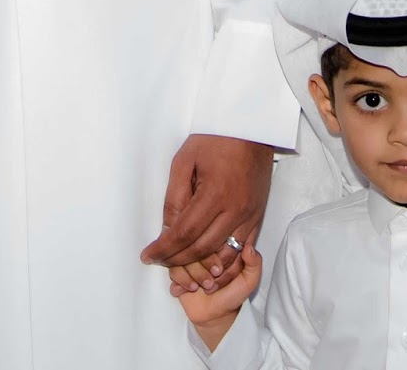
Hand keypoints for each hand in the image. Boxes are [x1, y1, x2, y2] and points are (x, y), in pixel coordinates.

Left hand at [141, 134, 272, 291]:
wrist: (250, 128)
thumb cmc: (215, 138)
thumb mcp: (185, 159)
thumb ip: (175, 196)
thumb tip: (167, 229)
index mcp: (215, 193)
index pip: (184, 233)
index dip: (164, 249)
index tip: (149, 256)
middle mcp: (235, 209)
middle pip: (203, 248)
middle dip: (178, 262)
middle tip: (161, 264)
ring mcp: (250, 215)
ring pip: (224, 255)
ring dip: (203, 270)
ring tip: (184, 278)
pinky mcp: (257, 217)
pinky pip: (241, 250)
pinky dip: (225, 263)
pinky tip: (211, 270)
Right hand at [178, 239, 261, 350]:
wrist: (216, 316)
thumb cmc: (233, 295)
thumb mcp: (249, 281)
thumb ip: (254, 264)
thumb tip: (249, 246)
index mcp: (218, 248)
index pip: (210, 240)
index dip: (212, 257)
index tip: (218, 271)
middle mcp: (202, 251)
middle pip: (192, 249)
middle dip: (200, 270)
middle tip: (209, 284)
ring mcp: (188, 261)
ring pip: (180, 259)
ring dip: (189, 277)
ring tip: (197, 288)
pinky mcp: (177, 272)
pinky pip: (172, 270)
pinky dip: (180, 282)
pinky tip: (186, 291)